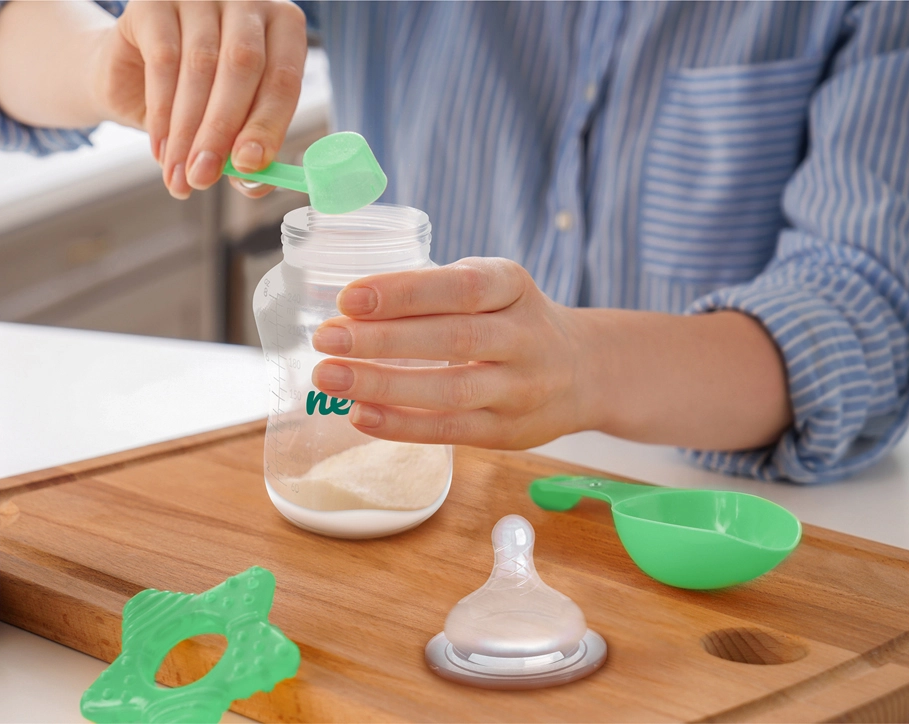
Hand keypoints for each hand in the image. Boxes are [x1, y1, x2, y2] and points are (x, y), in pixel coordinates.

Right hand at [91, 0, 306, 199]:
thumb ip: (250, 154)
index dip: (267, 125)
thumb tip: (255, 182)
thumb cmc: (198, 101)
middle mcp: (246, 1)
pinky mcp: (153, 1)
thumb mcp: (232, 130)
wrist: (130, 78)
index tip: (248, 165)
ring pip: (201, 66)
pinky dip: (162, 113)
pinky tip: (161, 150)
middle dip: (222, 131)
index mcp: (282, 27)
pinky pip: (162, 60)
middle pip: (243, 66)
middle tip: (205, 177)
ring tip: (181, 175)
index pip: (283, 78)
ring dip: (189, 130)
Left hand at [310, 258, 595, 447]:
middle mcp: (524, 337)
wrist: (582, 371)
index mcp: (514, 287)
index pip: (461, 286)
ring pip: (451, 390)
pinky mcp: (506, 431)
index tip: (349, 298)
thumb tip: (351, 308)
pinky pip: (450, 429)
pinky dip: (402, 425)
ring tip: (329, 378)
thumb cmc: (513, 321)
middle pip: (453, 338)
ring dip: (384, 385)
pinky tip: (360, 415)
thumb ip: (437, 290)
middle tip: (326, 338)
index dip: (404, 292)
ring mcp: (519, 389)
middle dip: (382, 340)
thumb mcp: (494, 287)